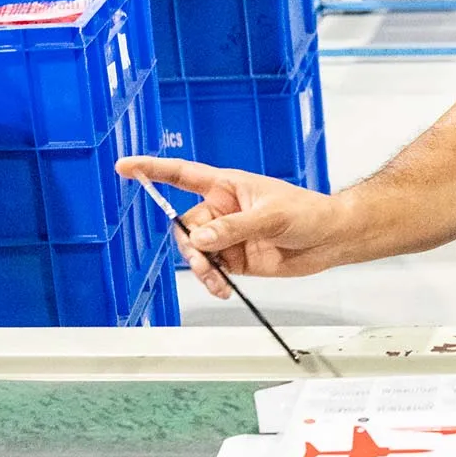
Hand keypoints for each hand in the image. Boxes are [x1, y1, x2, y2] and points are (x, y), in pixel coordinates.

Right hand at [115, 157, 350, 295]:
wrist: (330, 240)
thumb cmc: (308, 213)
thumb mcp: (271, 216)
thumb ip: (233, 228)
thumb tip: (200, 239)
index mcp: (226, 186)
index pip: (181, 174)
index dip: (151, 170)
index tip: (124, 167)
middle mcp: (222, 209)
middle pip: (185, 225)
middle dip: (191, 245)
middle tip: (206, 259)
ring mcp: (227, 235)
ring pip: (195, 251)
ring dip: (201, 267)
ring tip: (216, 279)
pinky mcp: (235, 258)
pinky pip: (211, 270)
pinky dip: (211, 281)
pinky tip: (221, 289)